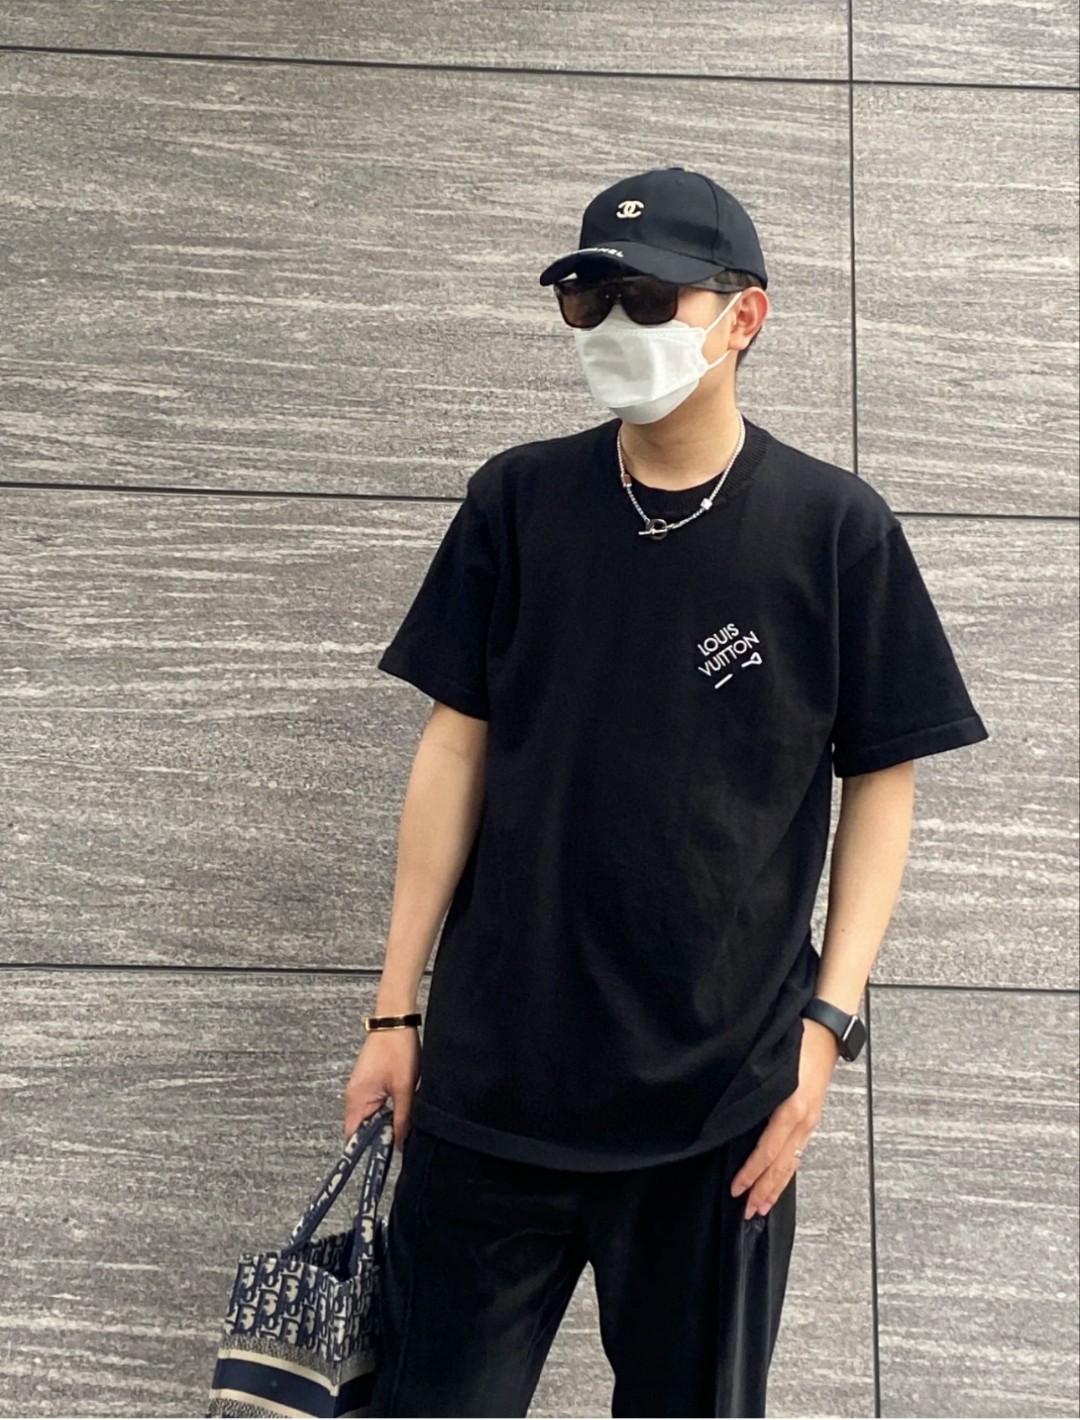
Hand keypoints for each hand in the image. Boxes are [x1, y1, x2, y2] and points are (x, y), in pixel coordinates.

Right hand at [343, 1027, 421, 1153]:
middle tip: (400, 1138)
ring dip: (385, 1122)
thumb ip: (402, 1118)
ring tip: (403, 1120)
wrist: (395, 1021)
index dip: (366, 1151)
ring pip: (371, 1117)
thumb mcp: (404, 1088)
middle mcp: (353, 1096)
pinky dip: (386, 1110)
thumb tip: (400, 1144)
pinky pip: (375, 1105)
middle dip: (380, 1137)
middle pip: (362, 1129)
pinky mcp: (369, 1083)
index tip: (382, 1159)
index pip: (353, 1138)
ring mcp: (360, 1089)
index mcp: (356, 1100)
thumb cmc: (397, 1048)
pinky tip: (401, 1105)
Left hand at [729, 1018, 840, 1219]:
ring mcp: (810, 1122)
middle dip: (764, 1190)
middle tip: (748, 1212)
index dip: (751, 1172)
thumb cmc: (794, 1044)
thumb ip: (755, 1095)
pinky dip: (787, 1172)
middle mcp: (803, 1120)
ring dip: (776, 1187)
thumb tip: (732, 1117)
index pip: (768, 1151)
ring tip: (762, 1207)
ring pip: (792, 1163)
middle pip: (781, 1165)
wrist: (826, 1033)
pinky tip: (778, 1182)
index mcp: (792, 1109)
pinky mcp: (812, 1119)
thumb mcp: (771, 1068)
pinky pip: (798, 1153)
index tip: (736, 1189)